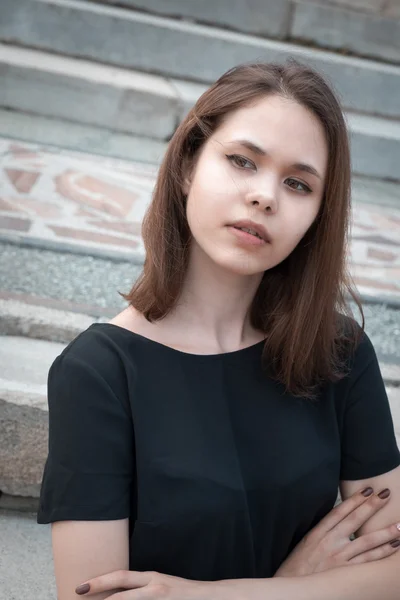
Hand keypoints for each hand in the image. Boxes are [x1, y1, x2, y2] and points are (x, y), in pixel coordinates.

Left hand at [75, 570, 207, 598]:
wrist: (210, 598)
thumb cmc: (182, 592)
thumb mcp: (161, 584)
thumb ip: (142, 587)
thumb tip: (118, 591)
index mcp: (151, 578)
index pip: (121, 577)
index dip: (99, 581)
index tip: (80, 586)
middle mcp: (154, 587)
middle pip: (121, 593)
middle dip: (98, 595)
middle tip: (78, 594)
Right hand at [274, 486, 399, 576]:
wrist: (290, 587)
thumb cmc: (296, 566)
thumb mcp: (305, 543)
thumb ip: (321, 532)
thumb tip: (338, 521)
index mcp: (318, 532)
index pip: (340, 511)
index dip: (354, 499)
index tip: (368, 489)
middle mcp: (329, 542)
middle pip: (355, 520)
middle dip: (371, 506)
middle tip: (386, 494)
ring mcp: (339, 558)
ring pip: (366, 542)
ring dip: (385, 532)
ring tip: (399, 525)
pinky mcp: (345, 574)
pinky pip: (368, 561)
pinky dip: (382, 553)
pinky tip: (394, 546)